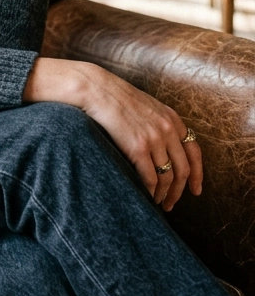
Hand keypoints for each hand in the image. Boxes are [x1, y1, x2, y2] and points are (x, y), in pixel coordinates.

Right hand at [24, 58, 202, 211]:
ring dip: (163, 194)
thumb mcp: (148, 106)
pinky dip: (150, 192)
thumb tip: (164, 150)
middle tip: (171, 204)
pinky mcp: (138, 147)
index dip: (198, 175)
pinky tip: (145, 196)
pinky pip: (150, 178)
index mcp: (173, 119)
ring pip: (167, 177)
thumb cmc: (117, 98)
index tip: (196, 191)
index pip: (194, 152)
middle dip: (179, 191)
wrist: (98, 90)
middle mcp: (168, 129)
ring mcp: (154, 138)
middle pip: (183, 169)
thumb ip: (160, 124)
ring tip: (156, 203)